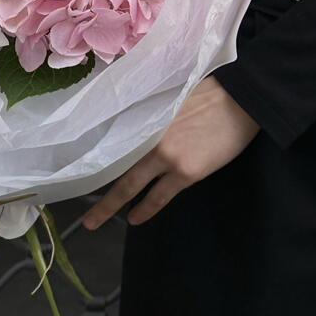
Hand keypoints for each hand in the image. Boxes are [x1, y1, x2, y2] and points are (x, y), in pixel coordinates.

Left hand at [80, 75, 259, 229]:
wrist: (240, 100)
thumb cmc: (206, 93)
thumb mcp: (167, 97)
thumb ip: (147, 114)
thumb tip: (130, 126)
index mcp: (142, 116)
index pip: (110, 141)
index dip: (94, 157)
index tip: (76, 169)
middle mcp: (147, 137)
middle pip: (114, 168)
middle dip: (96, 192)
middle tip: (81, 212)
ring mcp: (166, 156)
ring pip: (130, 186)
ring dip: (112, 206)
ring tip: (95, 222)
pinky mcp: (186, 171)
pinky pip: (159, 196)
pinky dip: (145, 208)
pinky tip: (134, 218)